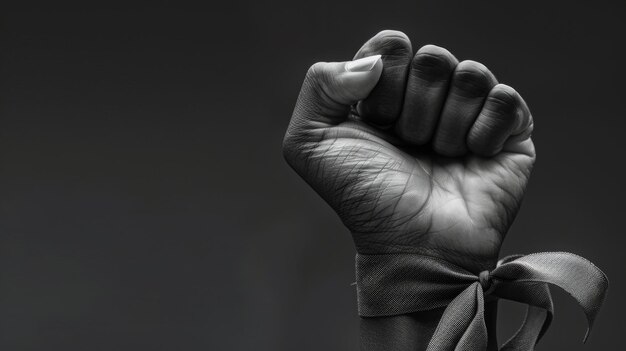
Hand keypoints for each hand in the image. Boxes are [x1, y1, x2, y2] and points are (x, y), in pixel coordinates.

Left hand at [283, 31, 533, 272]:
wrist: (413, 245)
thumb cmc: (363, 197)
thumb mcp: (310, 143)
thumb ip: (320, 84)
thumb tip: (374, 61)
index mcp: (385, 91)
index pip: (392, 45)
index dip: (384, 82)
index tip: (376, 123)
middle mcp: (427, 97)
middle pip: (433, 57)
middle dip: (414, 110)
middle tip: (408, 146)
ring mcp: (468, 112)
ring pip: (470, 75)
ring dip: (447, 126)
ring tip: (437, 157)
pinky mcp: (509, 132)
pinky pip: (505, 98)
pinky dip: (483, 132)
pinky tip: (471, 159)